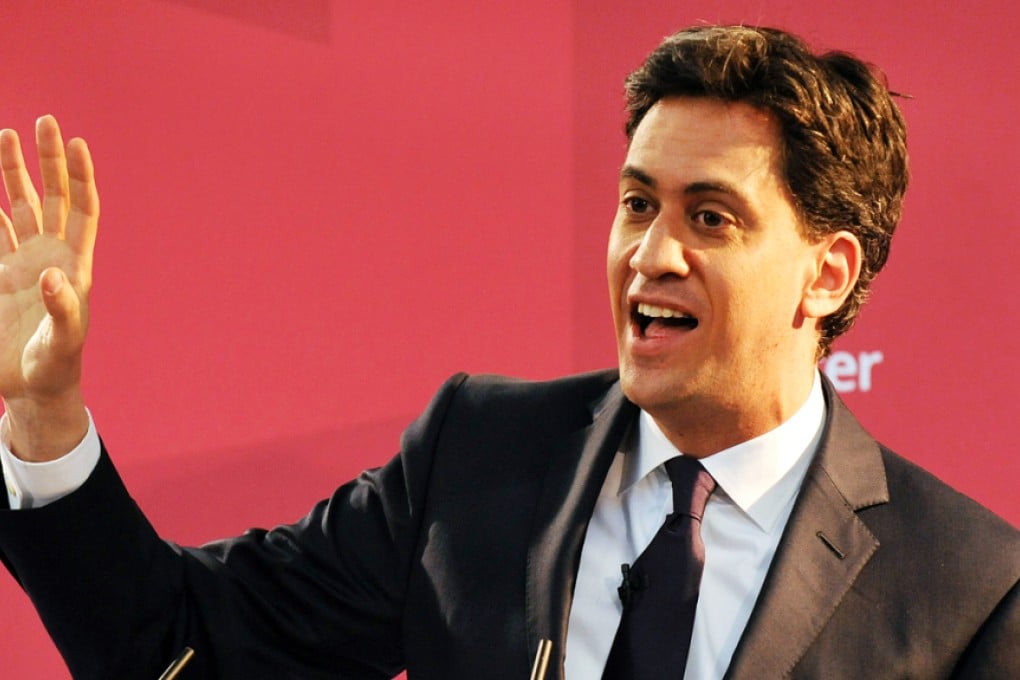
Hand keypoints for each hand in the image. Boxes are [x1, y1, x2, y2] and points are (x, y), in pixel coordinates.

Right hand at [0, 116, 97, 459]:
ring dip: (11, 173)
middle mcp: (50, 256)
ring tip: (4, 135)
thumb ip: (61, 309)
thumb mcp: (64, 339)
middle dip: (47, 160)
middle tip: (43, 120)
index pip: (82, 210)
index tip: (77, 143)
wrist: (33, 387)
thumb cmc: (57, 366)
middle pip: (50, 197)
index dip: (81, 177)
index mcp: (74, 266)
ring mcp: (22, 263)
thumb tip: (51, 277)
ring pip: (17, 207)